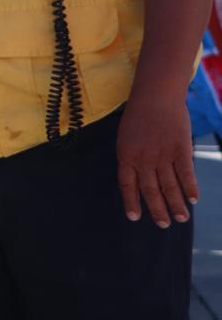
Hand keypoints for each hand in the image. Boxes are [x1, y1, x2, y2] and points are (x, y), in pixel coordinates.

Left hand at [116, 95, 198, 226]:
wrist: (156, 96)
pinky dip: (190, 188)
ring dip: (176, 203)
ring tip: (181, 218)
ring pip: (169, 185)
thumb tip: (139, 180)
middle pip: (150, 189)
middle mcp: (143, 158)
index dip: (131, 202)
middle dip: (157, 209)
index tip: (134, 218)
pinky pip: (186, 173)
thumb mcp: (126, 138)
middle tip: (164, 224)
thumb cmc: (139, 117)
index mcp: (126, 155)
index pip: (127, 185)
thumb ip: (132, 159)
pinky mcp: (180, 148)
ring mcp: (162, 154)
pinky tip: (194, 199)